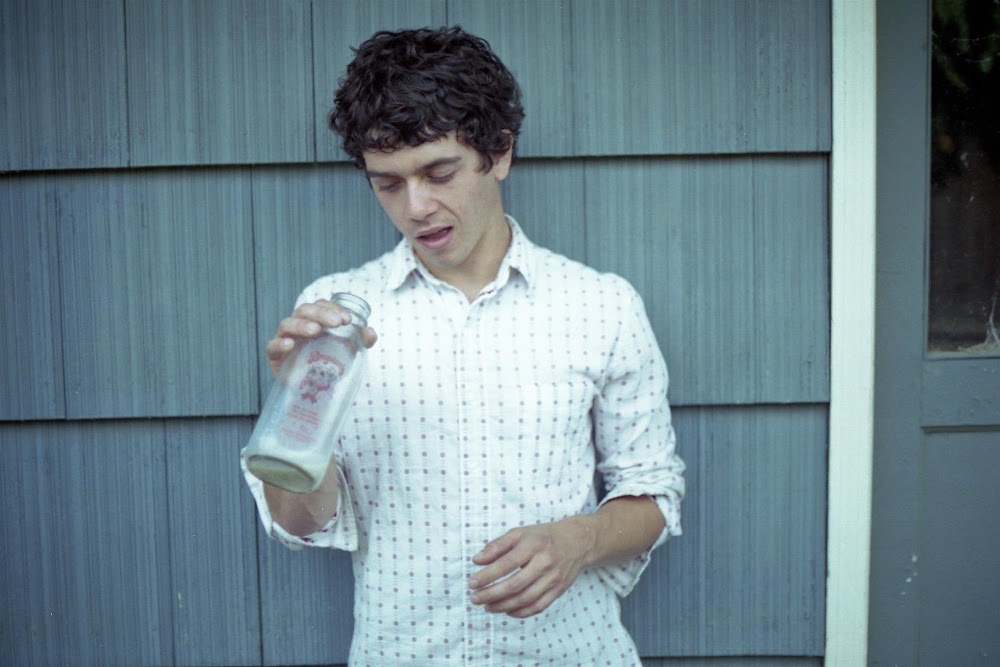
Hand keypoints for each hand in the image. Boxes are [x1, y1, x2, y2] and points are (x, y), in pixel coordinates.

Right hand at [265, 298, 377, 375]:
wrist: (310, 392)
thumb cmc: (327, 365)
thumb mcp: (346, 352)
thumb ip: (360, 341)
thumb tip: (370, 333)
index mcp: (314, 321)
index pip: (321, 306)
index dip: (333, 308)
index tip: (347, 319)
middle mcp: (298, 326)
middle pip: (304, 310)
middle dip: (321, 314)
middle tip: (336, 322)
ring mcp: (284, 339)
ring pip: (287, 324)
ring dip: (302, 325)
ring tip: (315, 330)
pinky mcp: (275, 358)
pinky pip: (272, 347)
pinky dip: (279, 344)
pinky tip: (290, 345)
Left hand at [467, 517, 596, 617]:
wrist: (577, 541)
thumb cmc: (543, 537)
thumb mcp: (520, 533)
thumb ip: (497, 546)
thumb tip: (477, 560)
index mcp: (533, 545)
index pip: (506, 564)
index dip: (487, 576)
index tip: (472, 583)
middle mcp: (545, 562)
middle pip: (514, 585)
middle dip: (491, 595)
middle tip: (475, 599)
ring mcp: (553, 578)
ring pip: (525, 599)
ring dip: (503, 606)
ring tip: (487, 607)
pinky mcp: (559, 590)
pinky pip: (538, 606)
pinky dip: (520, 612)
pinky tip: (507, 611)